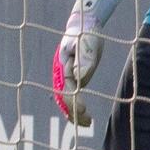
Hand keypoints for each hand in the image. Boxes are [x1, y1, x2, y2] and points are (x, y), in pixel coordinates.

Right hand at [53, 0, 122, 126]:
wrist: (84, 26)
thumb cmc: (86, 34)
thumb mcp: (86, 44)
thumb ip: (83, 60)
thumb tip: (78, 77)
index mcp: (62, 65)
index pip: (65, 87)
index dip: (73, 99)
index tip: (83, 107)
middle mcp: (60, 73)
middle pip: (63, 96)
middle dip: (74, 110)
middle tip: (87, 120)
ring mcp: (65, 77)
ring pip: (66, 99)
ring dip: (74, 113)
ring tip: (88, 123)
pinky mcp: (72, 79)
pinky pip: (71, 97)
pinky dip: (76, 108)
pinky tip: (86, 118)